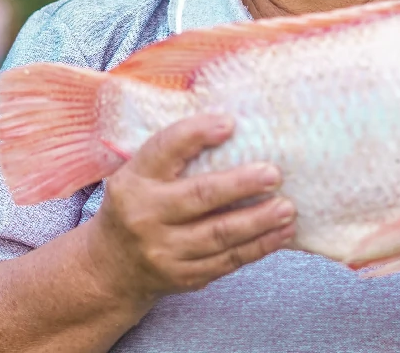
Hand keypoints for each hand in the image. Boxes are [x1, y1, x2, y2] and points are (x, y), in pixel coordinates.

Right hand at [89, 114, 296, 303]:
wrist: (112, 268)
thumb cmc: (137, 206)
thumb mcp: (138, 175)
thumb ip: (173, 155)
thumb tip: (229, 123)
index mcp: (133, 181)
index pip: (164, 150)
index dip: (196, 134)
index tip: (229, 123)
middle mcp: (145, 216)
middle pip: (199, 197)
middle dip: (240, 185)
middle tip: (273, 174)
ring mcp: (164, 251)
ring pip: (219, 235)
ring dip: (259, 221)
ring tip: (287, 207)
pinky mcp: (184, 276)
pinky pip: (227, 261)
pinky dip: (258, 247)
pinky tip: (281, 233)